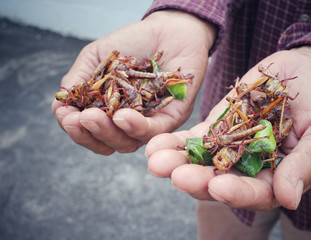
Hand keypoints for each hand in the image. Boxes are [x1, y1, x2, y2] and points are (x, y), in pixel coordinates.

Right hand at [51, 10, 215, 153]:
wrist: (168, 30)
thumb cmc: (132, 43)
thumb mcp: (97, 57)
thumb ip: (79, 79)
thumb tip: (60, 103)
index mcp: (107, 111)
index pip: (87, 131)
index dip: (75, 129)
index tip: (66, 116)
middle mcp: (127, 122)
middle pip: (106, 143)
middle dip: (89, 134)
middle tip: (78, 119)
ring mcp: (147, 123)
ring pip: (127, 143)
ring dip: (108, 133)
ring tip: (93, 116)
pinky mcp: (169, 119)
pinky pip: (153, 131)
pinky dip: (135, 127)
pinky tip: (122, 117)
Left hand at [146, 47, 310, 209]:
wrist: (305, 69)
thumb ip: (306, 164)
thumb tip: (289, 199)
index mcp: (279, 175)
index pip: (256, 193)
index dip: (238, 193)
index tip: (218, 187)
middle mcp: (250, 167)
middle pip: (220, 182)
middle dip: (197, 180)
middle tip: (177, 176)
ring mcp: (230, 147)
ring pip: (200, 162)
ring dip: (178, 164)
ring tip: (155, 161)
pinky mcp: (216, 127)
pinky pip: (194, 139)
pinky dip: (175, 143)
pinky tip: (155, 144)